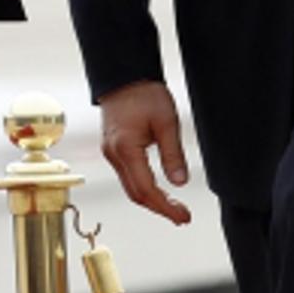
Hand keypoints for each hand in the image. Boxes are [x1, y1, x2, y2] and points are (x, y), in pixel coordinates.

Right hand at [99, 80, 190, 224]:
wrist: (124, 75)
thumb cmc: (144, 93)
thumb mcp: (167, 121)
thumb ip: (173, 154)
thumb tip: (180, 183)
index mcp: (126, 148)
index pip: (146, 190)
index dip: (165, 207)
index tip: (183, 216)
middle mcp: (113, 154)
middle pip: (135, 194)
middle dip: (159, 209)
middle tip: (182, 217)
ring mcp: (110, 152)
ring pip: (130, 187)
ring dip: (151, 200)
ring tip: (174, 208)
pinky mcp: (112, 149)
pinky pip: (127, 176)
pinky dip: (143, 187)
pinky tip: (157, 190)